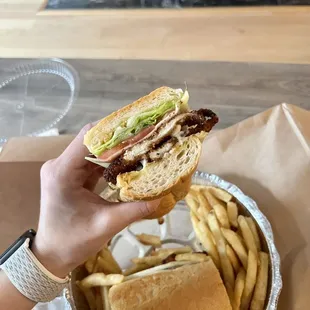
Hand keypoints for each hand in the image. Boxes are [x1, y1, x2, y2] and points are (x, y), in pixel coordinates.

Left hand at [32, 123, 160, 277]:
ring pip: (94, 150)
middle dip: (119, 140)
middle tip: (145, 139)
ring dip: (116, 150)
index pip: (88, 138)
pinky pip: (93, 161)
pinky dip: (110, 162)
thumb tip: (161, 196)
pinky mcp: (70, 175)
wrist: (51, 255)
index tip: (139, 131)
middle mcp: (60, 165)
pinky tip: (127, 164)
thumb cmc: (72, 242)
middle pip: (92, 141)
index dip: (114, 131)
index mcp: (62, 172)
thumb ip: (134, 210)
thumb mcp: (106, 225)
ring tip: (140, 150)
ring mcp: (64, 169)